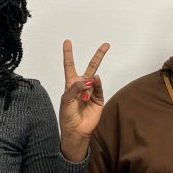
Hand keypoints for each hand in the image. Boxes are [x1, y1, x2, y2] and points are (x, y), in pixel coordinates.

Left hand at [59, 40, 108, 160]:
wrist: (76, 130)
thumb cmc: (67, 116)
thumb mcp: (66, 99)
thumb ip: (76, 87)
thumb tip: (89, 78)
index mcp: (70, 84)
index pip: (69, 66)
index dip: (68, 54)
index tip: (68, 42)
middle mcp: (82, 85)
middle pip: (91, 67)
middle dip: (98, 56)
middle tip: (106, 45)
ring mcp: (91, 91)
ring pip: (95, 78)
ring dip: (90, 82)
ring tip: (84, 96)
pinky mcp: (99, 98)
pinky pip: (99, 88)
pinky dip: (97, 84)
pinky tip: (95, 82)